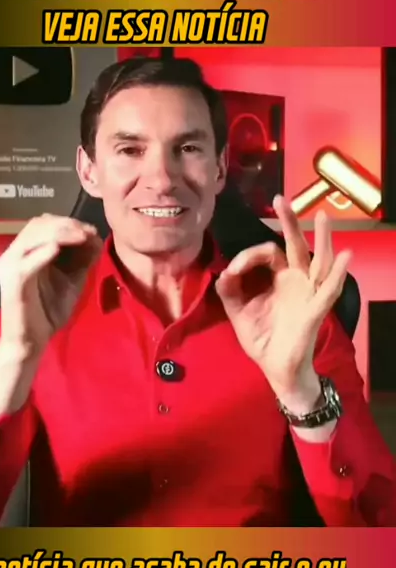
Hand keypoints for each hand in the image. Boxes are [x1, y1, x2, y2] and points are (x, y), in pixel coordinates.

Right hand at [0, 214, 102, 357]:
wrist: (30, 341)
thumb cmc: (48, 312)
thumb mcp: (72, 280)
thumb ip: (82, 260)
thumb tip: (95, 237)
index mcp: (27, 251)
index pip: (46, 224)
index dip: (69, 222)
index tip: (92, 230)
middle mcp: (15, 253)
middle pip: (39, 224)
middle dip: (67, 224)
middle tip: (88, 231)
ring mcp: (11, 265)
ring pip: (33, 236)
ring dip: (60, 233)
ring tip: (81, 236)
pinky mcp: (14, 281)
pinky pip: (27, 262)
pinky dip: (43, 252)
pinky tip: (58, 249)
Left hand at [215, 196, 351, 409]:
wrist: (275, 369)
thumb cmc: (262, 338)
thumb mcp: (238, 312)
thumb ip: (230, 291)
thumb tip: (223, 272)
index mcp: (278, 278)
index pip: (267, 253)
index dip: (248, 256)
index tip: (233, 270)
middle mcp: (296, 281)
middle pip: (294, 245)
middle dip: (289, 222)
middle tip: (281, 198)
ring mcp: (308, 294)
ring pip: (318, 261)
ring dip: (320, 239)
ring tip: (321, 216)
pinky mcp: (315, 310)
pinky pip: (329, 291)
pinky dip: (339, 274)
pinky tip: (345, 256)